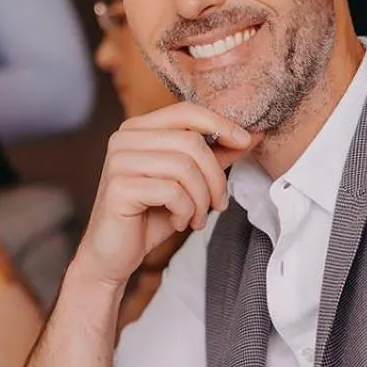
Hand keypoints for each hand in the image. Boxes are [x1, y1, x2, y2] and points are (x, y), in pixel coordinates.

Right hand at [77, 103, 253, 288]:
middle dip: (215, 177)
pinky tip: (179, 222)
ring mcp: (119, 161)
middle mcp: (124, 138)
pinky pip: (172, 191)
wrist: (114, 255)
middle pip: (191, 141)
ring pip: (184, 167)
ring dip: (201, 199)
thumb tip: (252, 135)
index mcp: (138, 129)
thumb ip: (215, 156)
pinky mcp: (119, 187)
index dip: (220, 123)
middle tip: (218, 204)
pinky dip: (185, 211)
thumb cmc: (149, 216)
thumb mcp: (188, 183)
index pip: (186, 111)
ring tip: (197, 218)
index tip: (245, 142)